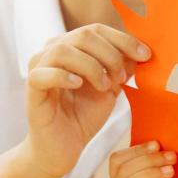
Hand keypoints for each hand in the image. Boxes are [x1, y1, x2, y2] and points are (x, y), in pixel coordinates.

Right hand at [24, 25, 150, 177]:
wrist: (64, 148)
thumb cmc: (83, 116)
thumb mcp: (111, 88)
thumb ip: (122, 68)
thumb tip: (141, 51)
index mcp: (72, 48)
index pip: (97, 30)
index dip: (123, 39)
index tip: (145, 55)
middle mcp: (53, 52)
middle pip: (83, 35)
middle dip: (110, 54)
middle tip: (121, 78)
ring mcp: (39, 69)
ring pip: (63, 50)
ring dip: (91, 66)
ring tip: (104, 86)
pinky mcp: (32, 90)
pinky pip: (42, 73)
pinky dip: (64, 76)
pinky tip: (78, 85)